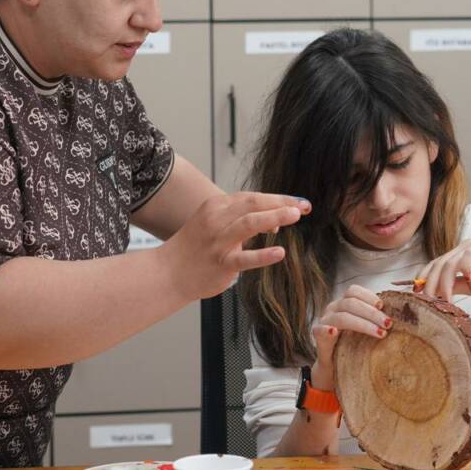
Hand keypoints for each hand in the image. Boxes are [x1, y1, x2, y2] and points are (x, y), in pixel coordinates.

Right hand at [159, 192, 308, 302]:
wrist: (167, 273)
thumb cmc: (194, 249)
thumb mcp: (214, 225)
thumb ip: (242, 220)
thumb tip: (275, 221)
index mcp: (216, 206)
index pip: (252, 197)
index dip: (277, 198)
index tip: (297, 201)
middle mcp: (216, 219)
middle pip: (253, 203)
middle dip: (281, 202)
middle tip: (303, 206)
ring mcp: (218, 241)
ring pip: (249, 223)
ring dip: (274, 216)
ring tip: (296, 216)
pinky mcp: (220, 263)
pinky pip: (245, 258)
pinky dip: (263, 255)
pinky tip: (279, 253)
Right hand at [309, 284, 387, 390]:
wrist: (335, 367)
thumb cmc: (354, 345)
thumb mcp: (366, 329)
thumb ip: (377, 319)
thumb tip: (402, 311)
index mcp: (343, 304)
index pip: (353, 291)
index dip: (368, 296)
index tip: (383, 306)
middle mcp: (332, 309)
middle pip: (350, 303)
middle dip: (372, 313)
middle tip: (388, 324)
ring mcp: (324, 323)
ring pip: (341, 317)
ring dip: (362, 324)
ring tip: (380, 334)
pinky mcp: (318, 338)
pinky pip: (319, 331)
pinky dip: (327, 330)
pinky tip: (334, 332)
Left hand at [415, 240, 470, 300]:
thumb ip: (454, 287)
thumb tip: (434, 294)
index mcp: (457, 257)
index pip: (434, 266)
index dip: (423, 279)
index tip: (416, 296)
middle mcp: (462, 249)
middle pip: (437, 264)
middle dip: (429, 284)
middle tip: (426, 302)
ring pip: (449, 262)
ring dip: (444, 282)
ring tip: (444, 299)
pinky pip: (468, 256)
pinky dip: (464, 268)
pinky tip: (467, 281)